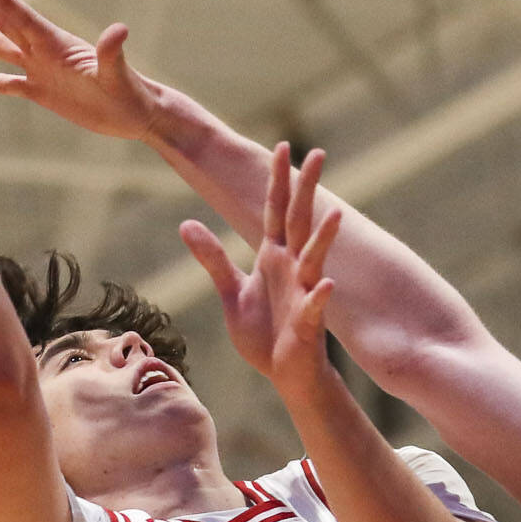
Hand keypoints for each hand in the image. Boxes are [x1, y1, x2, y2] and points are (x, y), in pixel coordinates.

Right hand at [0, 0, 167, 142]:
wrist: (137, 115)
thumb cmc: (132, 93)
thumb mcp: (120, 74)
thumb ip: (113, 53)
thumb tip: (119, 30)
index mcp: (58, 44)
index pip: (24, 18)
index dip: (3, 0)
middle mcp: (44, 52)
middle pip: (2, 20)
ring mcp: (40, 71)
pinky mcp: (41, 93)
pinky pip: (6, 84)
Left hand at [180, 143, 341, 392]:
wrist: (285, 374)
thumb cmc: (264, 334)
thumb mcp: (231, 292)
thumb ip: (212, 258)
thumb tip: (186, 223)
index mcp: (274, 257)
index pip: (275, 210)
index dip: (278, 180)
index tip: (282, 146)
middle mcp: (292, 268)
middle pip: (298, 221)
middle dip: (306, 189)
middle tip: (318, 153)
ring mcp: (303, 293)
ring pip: (314, 259)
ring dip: (323, 238)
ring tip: (334, 214)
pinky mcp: (307, 324)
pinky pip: (315, 307)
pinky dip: (320, 296)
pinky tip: (327, 285)